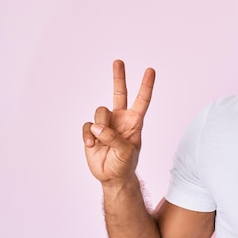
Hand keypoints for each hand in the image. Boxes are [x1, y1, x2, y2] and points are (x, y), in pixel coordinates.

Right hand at [83, 60, 155, 183]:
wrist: (112, 176)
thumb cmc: (125, 163)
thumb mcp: (126, 152)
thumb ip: (114, 137)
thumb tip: (98, 127)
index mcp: (135, 122)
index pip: (142, 100)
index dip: (146, 85)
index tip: (150, 70)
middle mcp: (121, 118)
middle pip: (119, 93)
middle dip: (118, 77)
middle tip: (118, 61)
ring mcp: (106, 123)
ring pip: (99, 112)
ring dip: (99, 127)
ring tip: (101, 141)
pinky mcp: (92, 131)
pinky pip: (87, 125)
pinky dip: (88, 136)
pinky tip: (92, 146)